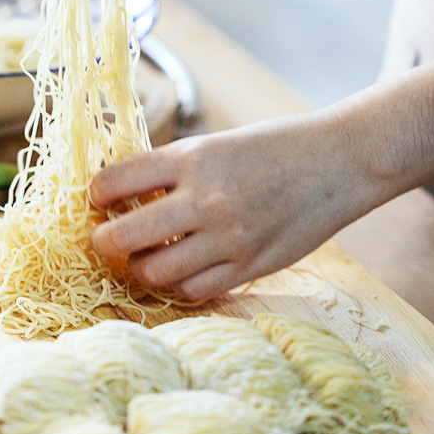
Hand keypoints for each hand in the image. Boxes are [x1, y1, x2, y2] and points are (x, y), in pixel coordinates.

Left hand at [90, 113, 371, 300]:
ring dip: (141, 266)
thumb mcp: (215, 143)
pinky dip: (179, 283)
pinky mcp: (249, 267)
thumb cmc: (272, 147)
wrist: (337, 162)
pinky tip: (182, 267)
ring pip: (154, 273)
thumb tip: (120, 193)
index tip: (98, 200)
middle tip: (104, 238)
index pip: (115, 181)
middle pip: (122, 236)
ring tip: (146, 255)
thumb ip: (171, 169)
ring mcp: (228, 238)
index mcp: (192, 157)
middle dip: (102, 241)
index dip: (96, 194)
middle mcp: (205, 199)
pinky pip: (193, 290)